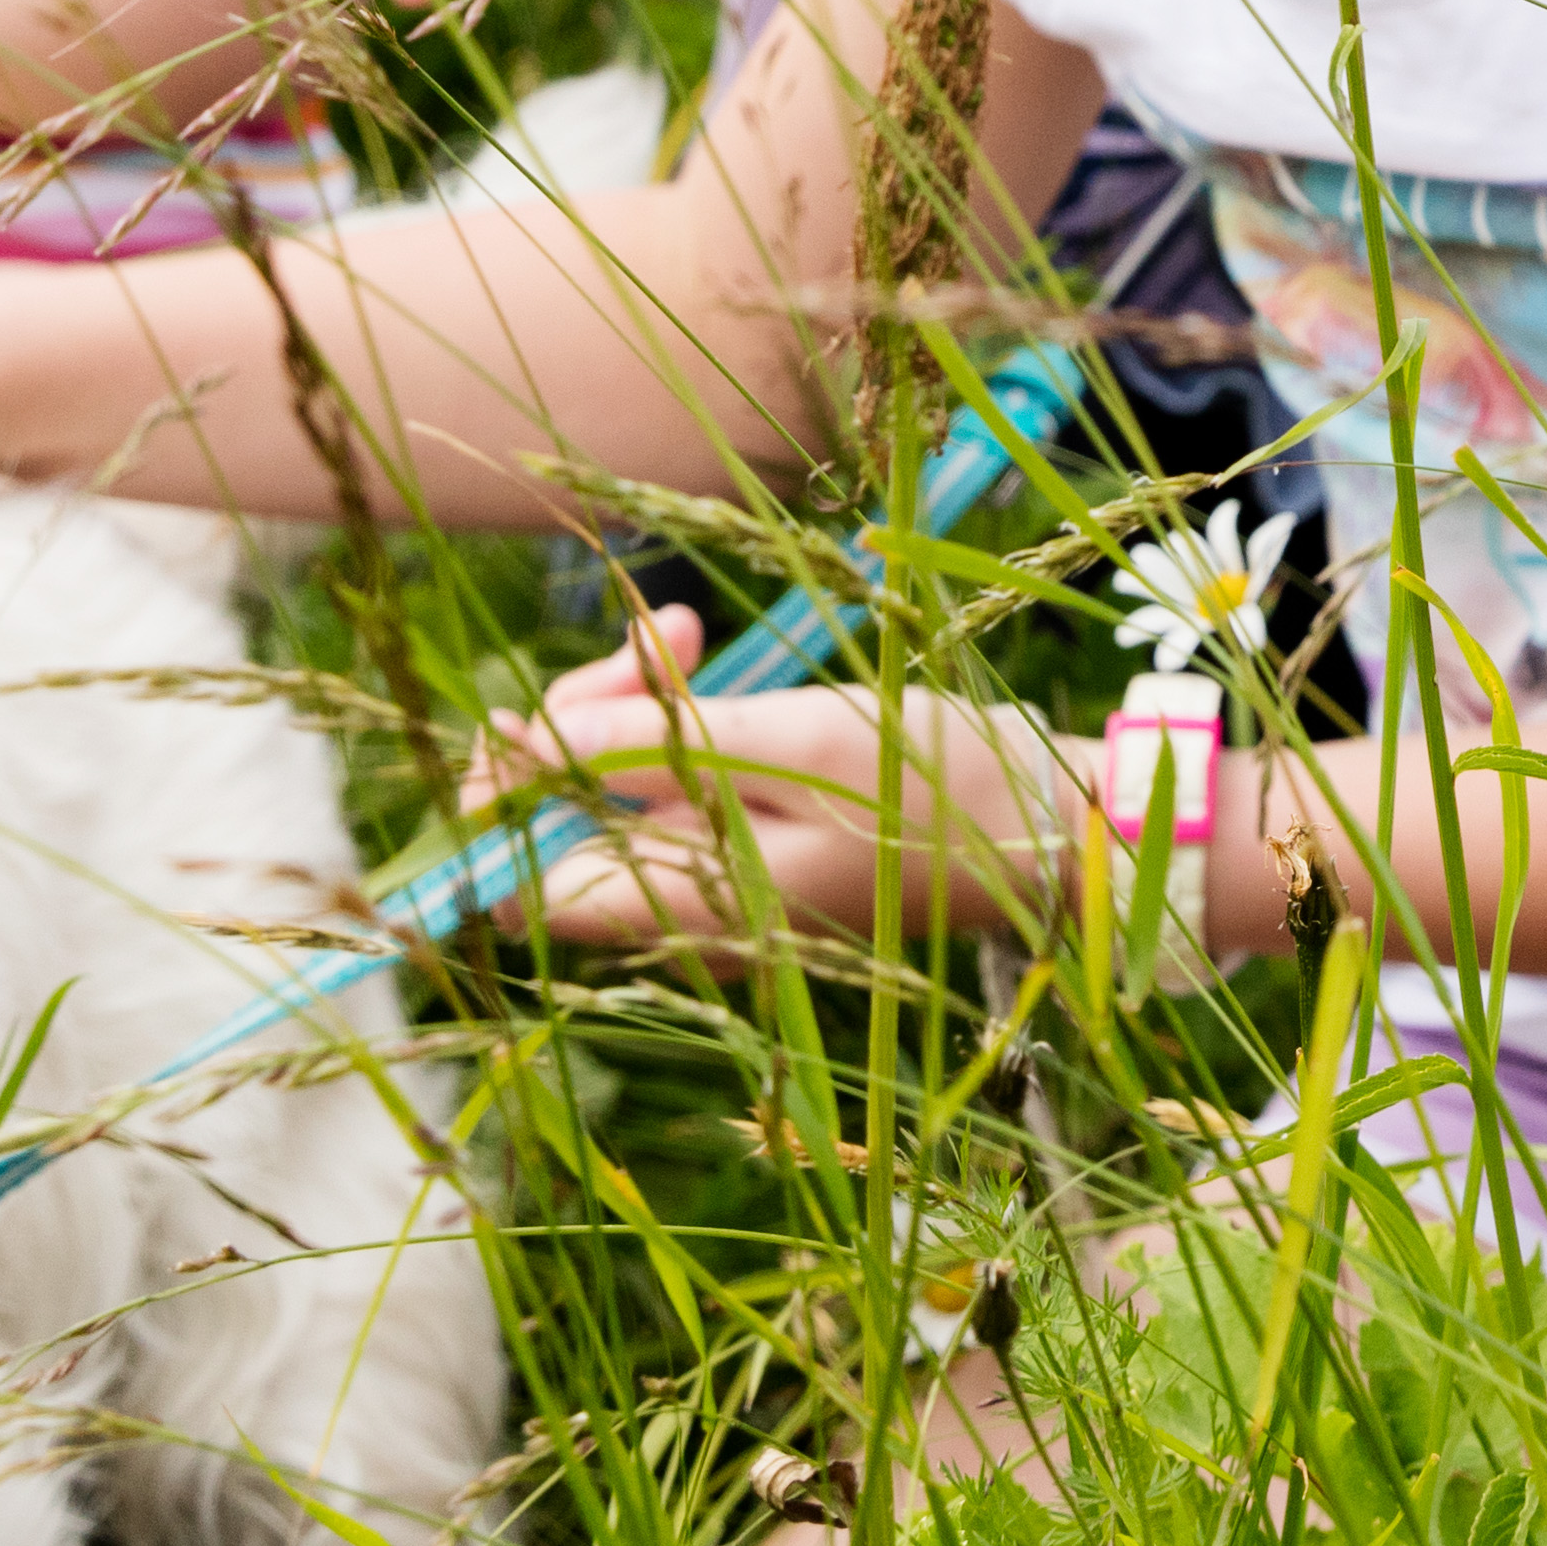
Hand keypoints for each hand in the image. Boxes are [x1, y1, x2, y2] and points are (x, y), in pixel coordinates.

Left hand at [472, 625, 1080, 952]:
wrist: (1056, 834)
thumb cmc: (933, 791)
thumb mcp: (786, 742)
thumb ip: (640, 745)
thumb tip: (506, 745)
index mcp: (676, 907)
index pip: (507, 888)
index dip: (490, 803)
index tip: (530, 712)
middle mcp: (678, 914)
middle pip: (556, 824)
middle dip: (575, 717)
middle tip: (659, 639)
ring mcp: (714, 887)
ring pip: (609, 797)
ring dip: (626, 704)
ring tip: (689, 631)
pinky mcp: (750, 854)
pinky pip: (668, 794)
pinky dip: (674, 726)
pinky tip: (709, 666)